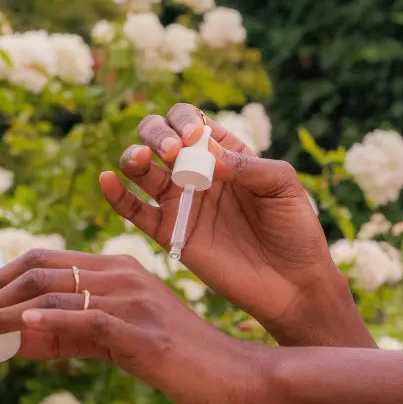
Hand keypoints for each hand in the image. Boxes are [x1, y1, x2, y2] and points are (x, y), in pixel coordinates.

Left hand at [0, 249, 259, 403]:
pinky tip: (21, 329)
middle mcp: (126, 276)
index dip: (1, 276)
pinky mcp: (144, 333)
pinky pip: (89, 321)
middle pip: (44, 269)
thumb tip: (12, 336)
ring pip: (56, 294)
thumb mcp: (119, 342)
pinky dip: (50, 322)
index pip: (49, 259)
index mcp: (122, 270)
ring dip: (2, 314)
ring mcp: (137, 302)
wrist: (234, 378)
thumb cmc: (180, 363)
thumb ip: (71, 335)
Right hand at [105, 104, 360, 346]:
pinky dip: (115, 195)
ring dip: (134, 156)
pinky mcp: (170, 234)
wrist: (292, 282)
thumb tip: (204, 153)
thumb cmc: (294, 229)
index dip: (185, 121)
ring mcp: (181, 202)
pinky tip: (108, 181)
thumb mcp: (283, 186)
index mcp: (227, 153)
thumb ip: (247, 166)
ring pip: (141, 169)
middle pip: (159, 137)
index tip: (195, 137)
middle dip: (156, 134)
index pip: (192, 121)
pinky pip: (133, 211)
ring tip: (142, 160)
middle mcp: (198, 172)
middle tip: (171, 151)